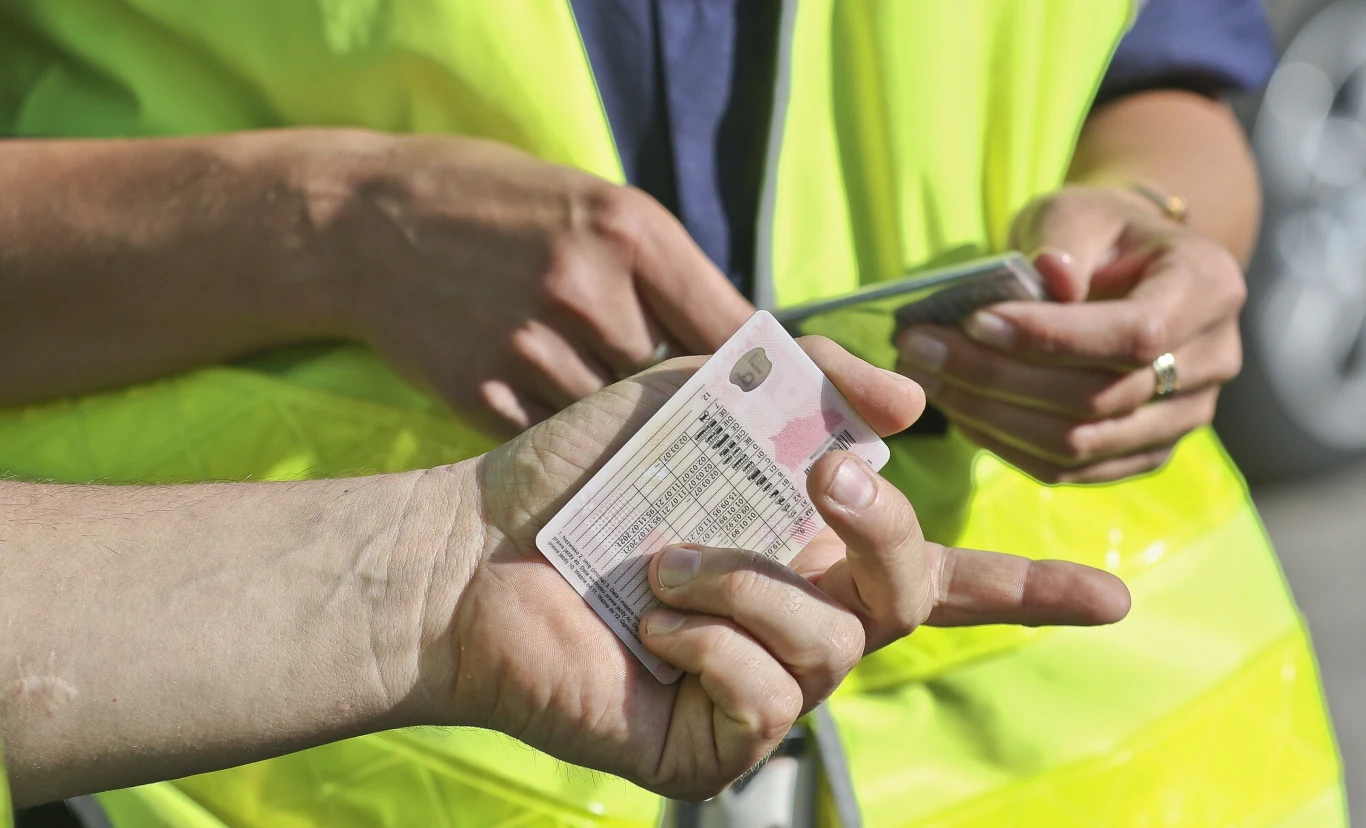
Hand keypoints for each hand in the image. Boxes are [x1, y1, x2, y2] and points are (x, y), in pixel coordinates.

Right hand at [307, 132, 752, 433]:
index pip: (727, 326)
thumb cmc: (490, 206)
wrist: (362, 225)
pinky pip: (556, 438)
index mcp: (628, 230)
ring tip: (595, 399)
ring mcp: (532, 347)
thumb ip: (657, 268)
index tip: (766, 402)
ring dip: (617, 423)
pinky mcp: (484, 394)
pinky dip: (563, 435)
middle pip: (674, 382)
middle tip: (677, 408)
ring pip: (616, 421)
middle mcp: (587, 288)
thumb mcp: (587, 202)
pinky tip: (546, 408)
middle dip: (677, 397)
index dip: (754, 373)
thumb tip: (728, 347)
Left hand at [416, 337, 1129, 799]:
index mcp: (808, 555)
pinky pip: (766, 696)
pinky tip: (654, 625)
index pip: (942, 577)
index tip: (1114, 600)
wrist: (474, 547)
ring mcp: (761, 691)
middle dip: (883, 529)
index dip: (1031, 590)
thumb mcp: (696, 394)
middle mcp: (801, 625)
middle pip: (915, 597)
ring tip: (667, 563)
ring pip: (833, 644)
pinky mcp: (714, 746)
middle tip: (820, 483)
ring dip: (750, 580)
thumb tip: (912, 405)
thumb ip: (802, 379)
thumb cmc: (580, 477)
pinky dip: (711, 640)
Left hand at [895, 185, 1245, 482]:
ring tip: (928, 378)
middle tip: (920, 350)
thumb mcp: (1079, 209)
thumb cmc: (1098, 234)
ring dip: (991, 416)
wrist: (1129, 269)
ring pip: (1079, 443)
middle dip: (998, 377)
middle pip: (1098, 397)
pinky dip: (1005, 445)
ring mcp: (1183, 418)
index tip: (973, 322)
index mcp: (1208, 288)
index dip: (1050, 337)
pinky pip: (1069, 469)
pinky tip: (959, 410)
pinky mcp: (1142, 452)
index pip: (1135, 335)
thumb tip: (1047, 276)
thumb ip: (1063, 238)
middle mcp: (1212, 361)